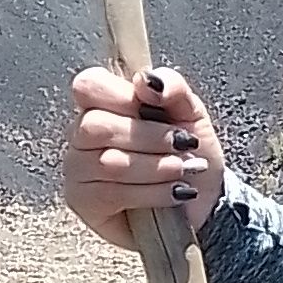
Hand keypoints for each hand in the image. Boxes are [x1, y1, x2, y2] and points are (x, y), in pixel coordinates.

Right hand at [61, 64, 227, 243]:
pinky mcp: (83, 202)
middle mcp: (82, 133)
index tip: (158, 103)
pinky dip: (153, 192)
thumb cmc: (189, 151)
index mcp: (105, 102)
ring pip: (109, 162)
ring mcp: (78, 168)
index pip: (89, 85)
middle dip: (150, 137)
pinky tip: (175, 192)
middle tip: (184, 144)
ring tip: (184, 169)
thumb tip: (147, 80)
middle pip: (97, 126)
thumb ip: (172, 87)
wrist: (204, 199)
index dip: (120, 95)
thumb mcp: (191, 112)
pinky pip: (113, 194)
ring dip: (157, 167)